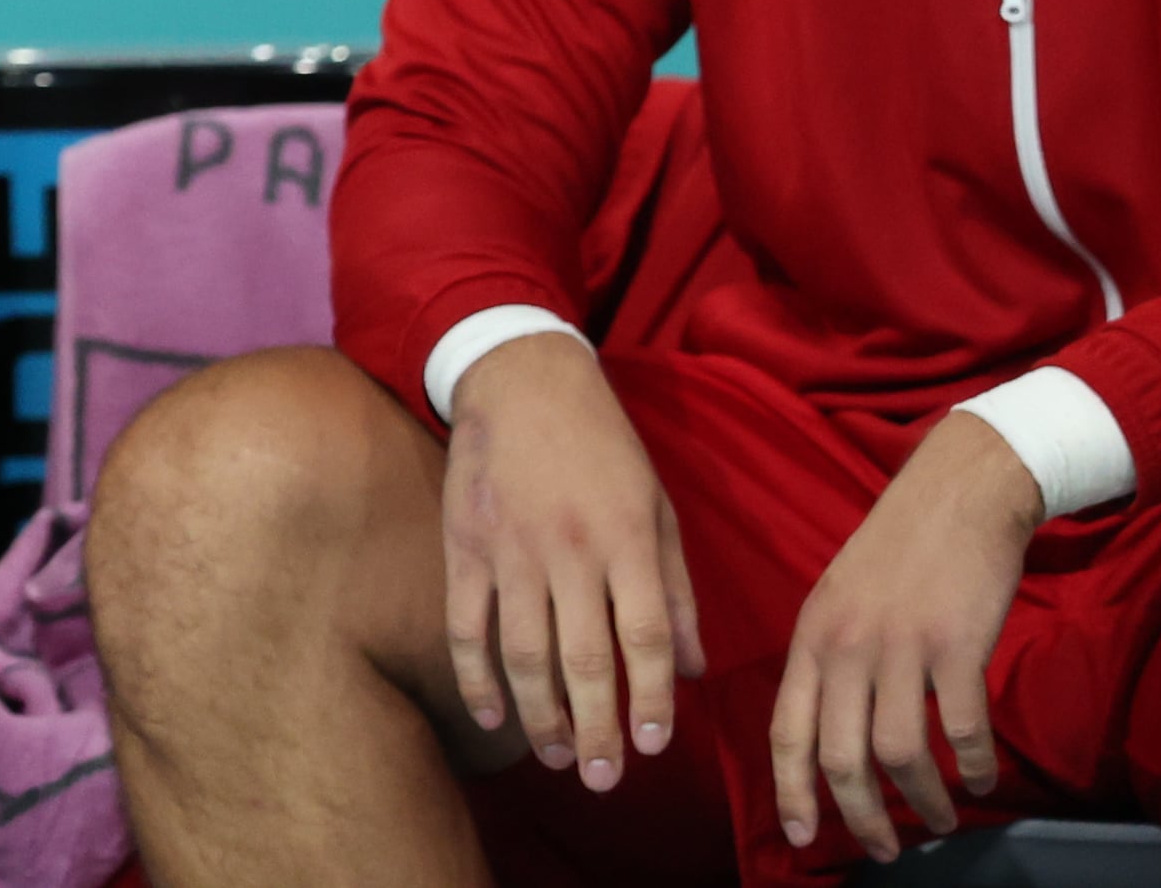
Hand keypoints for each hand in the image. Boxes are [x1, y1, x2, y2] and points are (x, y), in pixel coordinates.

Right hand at [442, 330, 704, 791]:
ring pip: (524, 651)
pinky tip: (493, 717)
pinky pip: (467, 624)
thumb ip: (676, 589)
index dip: (651, 699)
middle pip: (585, 658)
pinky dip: (477, 676)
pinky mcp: (464, 547)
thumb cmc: (602, 445)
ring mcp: (511, 551)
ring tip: (557, 757)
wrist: (521, 380)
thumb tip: (695, 670)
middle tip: (602, 779)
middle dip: (596, 728)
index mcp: (627, 540)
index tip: (651, 746)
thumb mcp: (659, 506)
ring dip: (540, 713)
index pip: (645, 638)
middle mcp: (570, 551)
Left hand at [773, 411, 1042, 862]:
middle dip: (858, 816)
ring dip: (922, 802)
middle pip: (839, 755)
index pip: (785, 731)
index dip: (791, 791)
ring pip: (899, 753)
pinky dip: (971, 766)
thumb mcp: (835, 600)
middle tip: (883, 849)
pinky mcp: (954, 646)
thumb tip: (827, 730)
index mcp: (810, 640)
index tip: (799, 838)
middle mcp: (845, 648)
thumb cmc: (895, 551)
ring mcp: (899, 647)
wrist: (951, 495)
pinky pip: (960, 729)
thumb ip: (827, 660)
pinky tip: (978, 780)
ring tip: (939, 822)